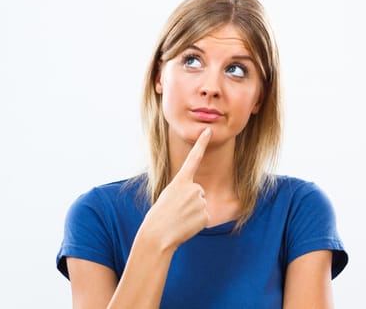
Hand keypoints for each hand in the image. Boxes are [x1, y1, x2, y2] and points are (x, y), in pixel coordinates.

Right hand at [142, 127, 211, 249]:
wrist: (158, 235)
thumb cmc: (159, 216)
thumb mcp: (168, 197)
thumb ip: (184, 192)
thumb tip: (198, 196)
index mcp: (181, 181)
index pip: (193, 158)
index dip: (202, 144)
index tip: (208, 131)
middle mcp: (193, 188)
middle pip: (198, 192)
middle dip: (190, 202)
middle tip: (176, 211)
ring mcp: (201, 201)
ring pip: (201, 205)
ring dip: (192, 213)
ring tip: (179, 219)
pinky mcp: (206, 215)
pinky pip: (204, 218)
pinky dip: (196, 223)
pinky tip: (186, 226)